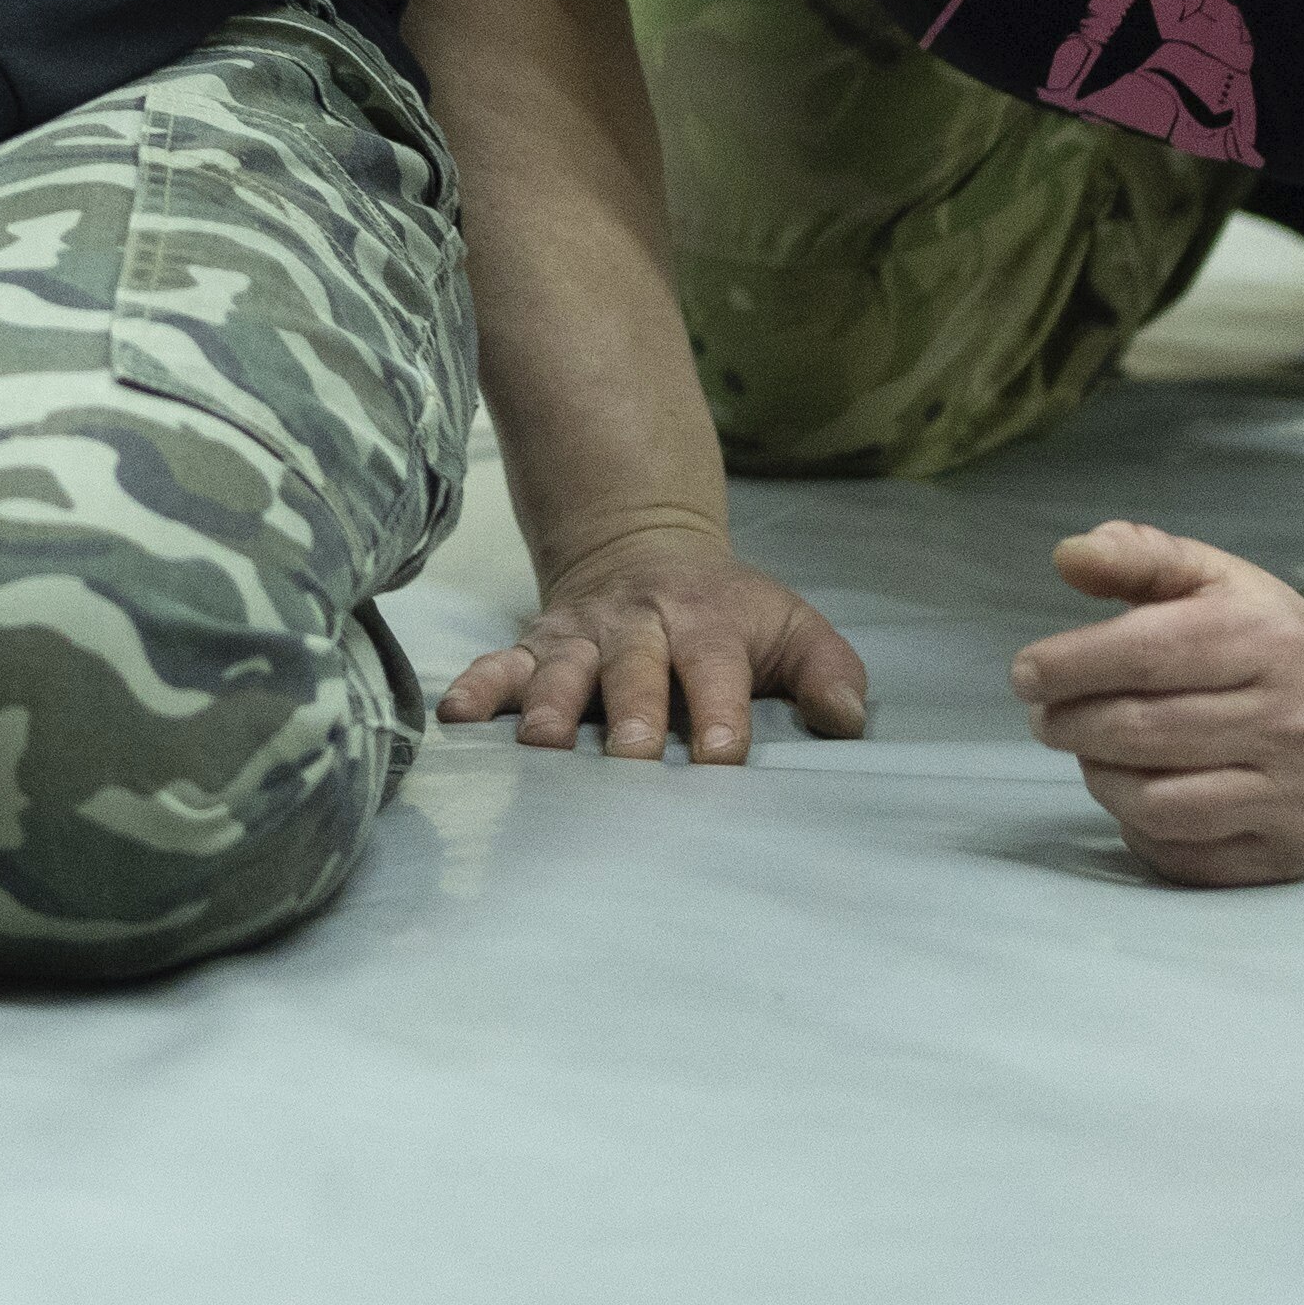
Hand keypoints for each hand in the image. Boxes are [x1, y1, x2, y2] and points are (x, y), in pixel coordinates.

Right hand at [440, 519, 872, 763]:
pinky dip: (478, 687)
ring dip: (553, 705)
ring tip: (545, 744)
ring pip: (563, 669)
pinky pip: (500, 665)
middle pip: (634, 668)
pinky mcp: (535, 647)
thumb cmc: (728, 611)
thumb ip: (828, 670)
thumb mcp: (791, 624)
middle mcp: (638, 627)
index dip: (719, 711)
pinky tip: (455, 716)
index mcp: (706, 622)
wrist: (642, 545)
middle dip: (632, 712)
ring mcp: (581, 637)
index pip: (715, 667)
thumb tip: (848, 721)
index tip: (720, 756)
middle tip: (633, 758)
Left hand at [1007, 519, 1303, 887]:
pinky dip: (1137, 826)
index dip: (1071, 665)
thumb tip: (1069, 555)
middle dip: (1071, 723)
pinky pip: (1181, 854)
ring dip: (1098, 776)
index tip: (1026, 673)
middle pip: (1142, 732)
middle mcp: (1291, 721)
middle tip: (1045, 716)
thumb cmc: (1260, 636)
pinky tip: (1135, 791)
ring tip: (1089, 749)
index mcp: (1269, 639)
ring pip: (1155, 803)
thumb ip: (1137, 555)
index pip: (1147, 653)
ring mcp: (1293, 795)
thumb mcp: (1210, 577)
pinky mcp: (1286, 852)